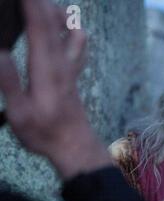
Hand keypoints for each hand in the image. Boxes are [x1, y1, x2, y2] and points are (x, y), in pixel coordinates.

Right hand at [0, 0, 109, 178]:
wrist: (75, 146)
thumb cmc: (45, 133)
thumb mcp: (20, 114)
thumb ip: (10, 82)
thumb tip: (0, 51)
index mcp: (47, 70)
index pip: (40, 28)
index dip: (31, 5)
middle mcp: (63, 65)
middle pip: (56, 24)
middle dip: (42, 1)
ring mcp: (72, 70)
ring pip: (72, 33)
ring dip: (60, 13)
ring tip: (45, 5)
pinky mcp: (74, 76)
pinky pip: (79, 47)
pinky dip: (73, 31)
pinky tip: (66, 29)